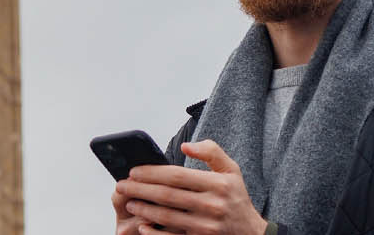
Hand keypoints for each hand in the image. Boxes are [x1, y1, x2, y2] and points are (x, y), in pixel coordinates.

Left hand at [115, 140, 267, 234]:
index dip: (152, 173)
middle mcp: (213, 205)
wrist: (251, 233)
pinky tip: (142, 226)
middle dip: (140, 190)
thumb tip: (185, 146)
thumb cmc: (236, 198)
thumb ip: (211, 152)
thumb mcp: (231, 170)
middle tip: (122, 186)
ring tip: (129, 203)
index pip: (177, 175)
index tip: (134, 171)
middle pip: (167, 196)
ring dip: (144, 210)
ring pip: (167, 217)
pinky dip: (155, 233)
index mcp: (218, 184)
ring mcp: (206, 226)